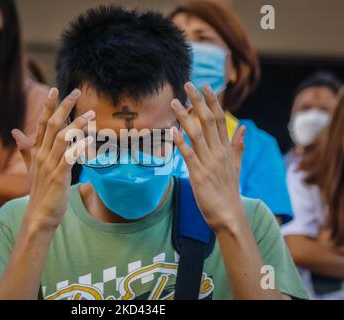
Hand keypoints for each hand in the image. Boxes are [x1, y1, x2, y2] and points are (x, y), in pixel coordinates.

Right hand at [13, 88, 94, 231]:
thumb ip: (25, 149)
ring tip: (91, 114)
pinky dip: (79, 148)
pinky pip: (69, 158)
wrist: (39, 215)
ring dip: (77, 124)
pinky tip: (89, 141)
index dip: (48, 106)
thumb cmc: (39, 191)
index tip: (55, 89)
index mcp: (36, 151)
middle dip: (63, 107)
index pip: (41, 123)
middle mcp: (41, 155)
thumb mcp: (30, 168)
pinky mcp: (59, 176)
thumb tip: (15, 132)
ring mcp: (49, 165)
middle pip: (52, 125)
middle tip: (76, 92)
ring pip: (62, 138)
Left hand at [171, 82, 245, 231]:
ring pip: (197, 134)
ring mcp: (209, 163)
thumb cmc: (229, 190)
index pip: (220, 119)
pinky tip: (171, 130)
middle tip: (189, 84)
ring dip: (185, 116)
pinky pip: (188, 155)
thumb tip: (242, 127)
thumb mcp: (236, 165)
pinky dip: (180, 142)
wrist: (229, 215)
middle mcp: (219, 152)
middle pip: (209, 121)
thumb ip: (238, 145)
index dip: (212, 101)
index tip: (206, 86)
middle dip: (198, 101)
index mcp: (226, 149)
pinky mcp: (199, 175)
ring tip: (175, 102)